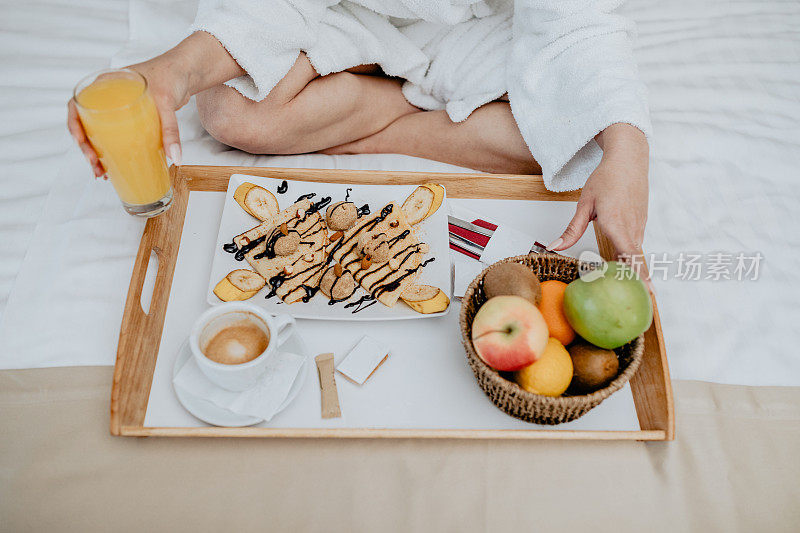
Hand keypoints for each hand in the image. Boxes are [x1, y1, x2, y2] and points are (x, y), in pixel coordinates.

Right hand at [67, 55, 192, 177]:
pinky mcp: (133, 119)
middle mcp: (109, 97)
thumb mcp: (166, 102)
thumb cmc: (171, 75)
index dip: (74, 124)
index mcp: (106, 85)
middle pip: (87, 124)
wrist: (187, 72)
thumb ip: (170, 130)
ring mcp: (120, 109)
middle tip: (95, 165)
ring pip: (100, 133)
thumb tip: (175, 158)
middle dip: (86, 147)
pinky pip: (117, 135)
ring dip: (97, 153)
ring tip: (101, 172)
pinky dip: (112, 150)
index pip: (78, 104)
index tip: (80, 142)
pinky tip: (114, 166)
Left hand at [549, 124, 649, 278]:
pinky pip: (635, 244)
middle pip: (635, 260)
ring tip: (631, 291)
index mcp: (616, 222)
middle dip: (638, 281)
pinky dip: (631, 257)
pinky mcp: (640, 223)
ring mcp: (639, 225)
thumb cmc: (606, 178)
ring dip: (632, 270)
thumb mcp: (584, 203)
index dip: (637, 274)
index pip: (629, 255)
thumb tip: (556, 247)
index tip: (645, 291)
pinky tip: (623, 268)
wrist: (628, 158)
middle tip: (640, 302)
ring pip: (635, 253)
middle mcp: (631, 226)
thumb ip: (572, 229)